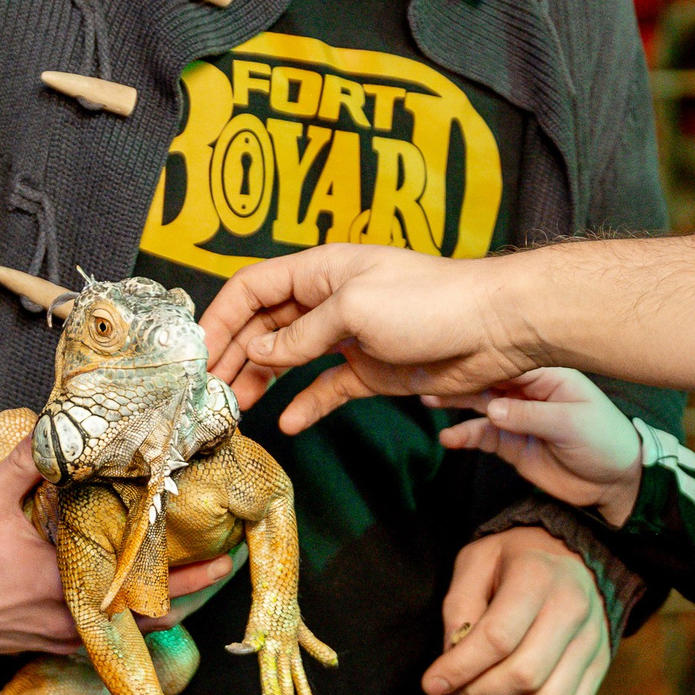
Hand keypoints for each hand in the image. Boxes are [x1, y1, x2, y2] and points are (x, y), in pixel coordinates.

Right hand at [0, 440, 232, 656]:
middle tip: (217, 568)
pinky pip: (94, 636)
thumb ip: (28, 461)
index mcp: (60, 582)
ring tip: (183, 580)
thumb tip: (56, 422)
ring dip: (152, 607)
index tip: (222, 560)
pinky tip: (131, 598)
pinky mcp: (40, 644)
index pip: (138, 585)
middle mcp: (65, 619)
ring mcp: (54, 636)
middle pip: (143, 617)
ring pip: (120, 631)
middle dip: (183, 592)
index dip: (186, 576)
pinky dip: (119, 619)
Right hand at [201, 245, 535, 434]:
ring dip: (262, 382)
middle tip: (209, 391)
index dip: (222, 317)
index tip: (198, 351)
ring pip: (290, 360)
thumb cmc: (430, 301)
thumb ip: (303, 334)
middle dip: (234, 355)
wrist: (496, 327)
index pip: (253, 288)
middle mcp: (328, 302)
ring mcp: (348, 338)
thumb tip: (259, 353)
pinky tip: (288, 424)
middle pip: (265, 326)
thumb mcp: (355, 310)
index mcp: (321, 271)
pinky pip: (326, 388)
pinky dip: (306, 405)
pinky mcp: (371, 371)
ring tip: (236, 411)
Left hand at [426, 528, 612, 694]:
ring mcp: (592, 640)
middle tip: (457, 690)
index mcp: (537, 577)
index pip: (497, 638)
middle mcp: (573, 609)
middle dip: (479, 693)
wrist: (572, 554)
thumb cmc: (514, 558)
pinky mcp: (601, 664)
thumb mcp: (476, 561)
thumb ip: (459, 608)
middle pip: (524, 675)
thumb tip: (452, 661)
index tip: (432, 684)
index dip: (459, 669)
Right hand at [429, 368, 645, 526]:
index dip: (481, 357)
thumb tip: (491, 408)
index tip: (451, 355)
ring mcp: (518, 418)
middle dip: (460, 378)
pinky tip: (450, 439)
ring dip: (456, 404)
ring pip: (480, 405)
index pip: (509, 360)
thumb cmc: (605, 442)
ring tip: (428, 401)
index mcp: (548, 376)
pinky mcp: (512, 444)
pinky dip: (465, 436)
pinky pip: (483, 436)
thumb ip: (530, 416)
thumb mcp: (572, 424)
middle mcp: (529, 392)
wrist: (615, 483)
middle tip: (428, 376)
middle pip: (489, 380)